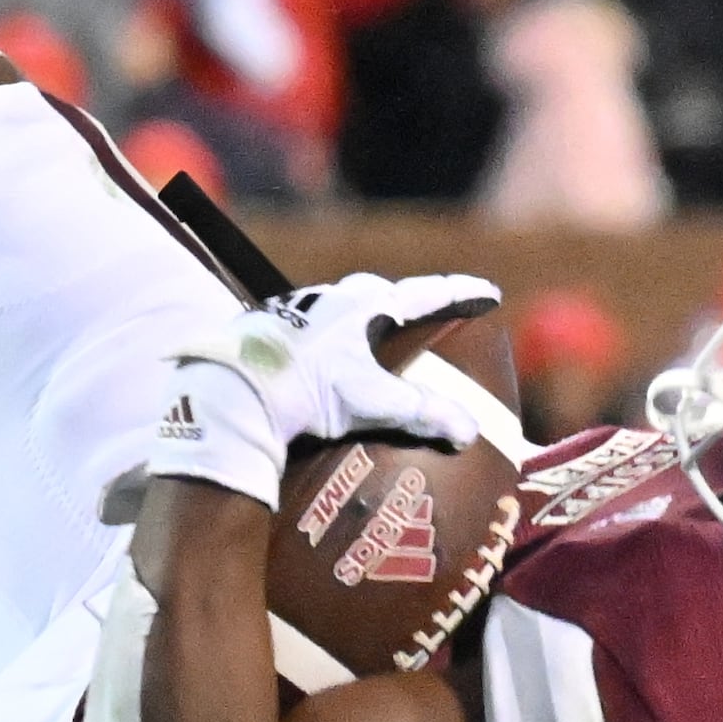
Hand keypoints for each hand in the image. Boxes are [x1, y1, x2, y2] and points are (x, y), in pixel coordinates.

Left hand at [124, 270, 499, 513]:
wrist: (235, 390)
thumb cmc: (308, 390)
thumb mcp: (372, 403)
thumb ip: (423, 414)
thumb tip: (469, 431)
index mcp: (365, 307)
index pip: (424, 295)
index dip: (459, 293)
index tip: (487, 291)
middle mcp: (331, 299)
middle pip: (376, 292)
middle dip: (399, 303)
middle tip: (413, 321)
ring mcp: (296, 311)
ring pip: (336, 307)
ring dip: (354, 322)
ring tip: (362, 348)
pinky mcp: (267, 329)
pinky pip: (304, 328)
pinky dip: (319, 342)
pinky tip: (316, 363)